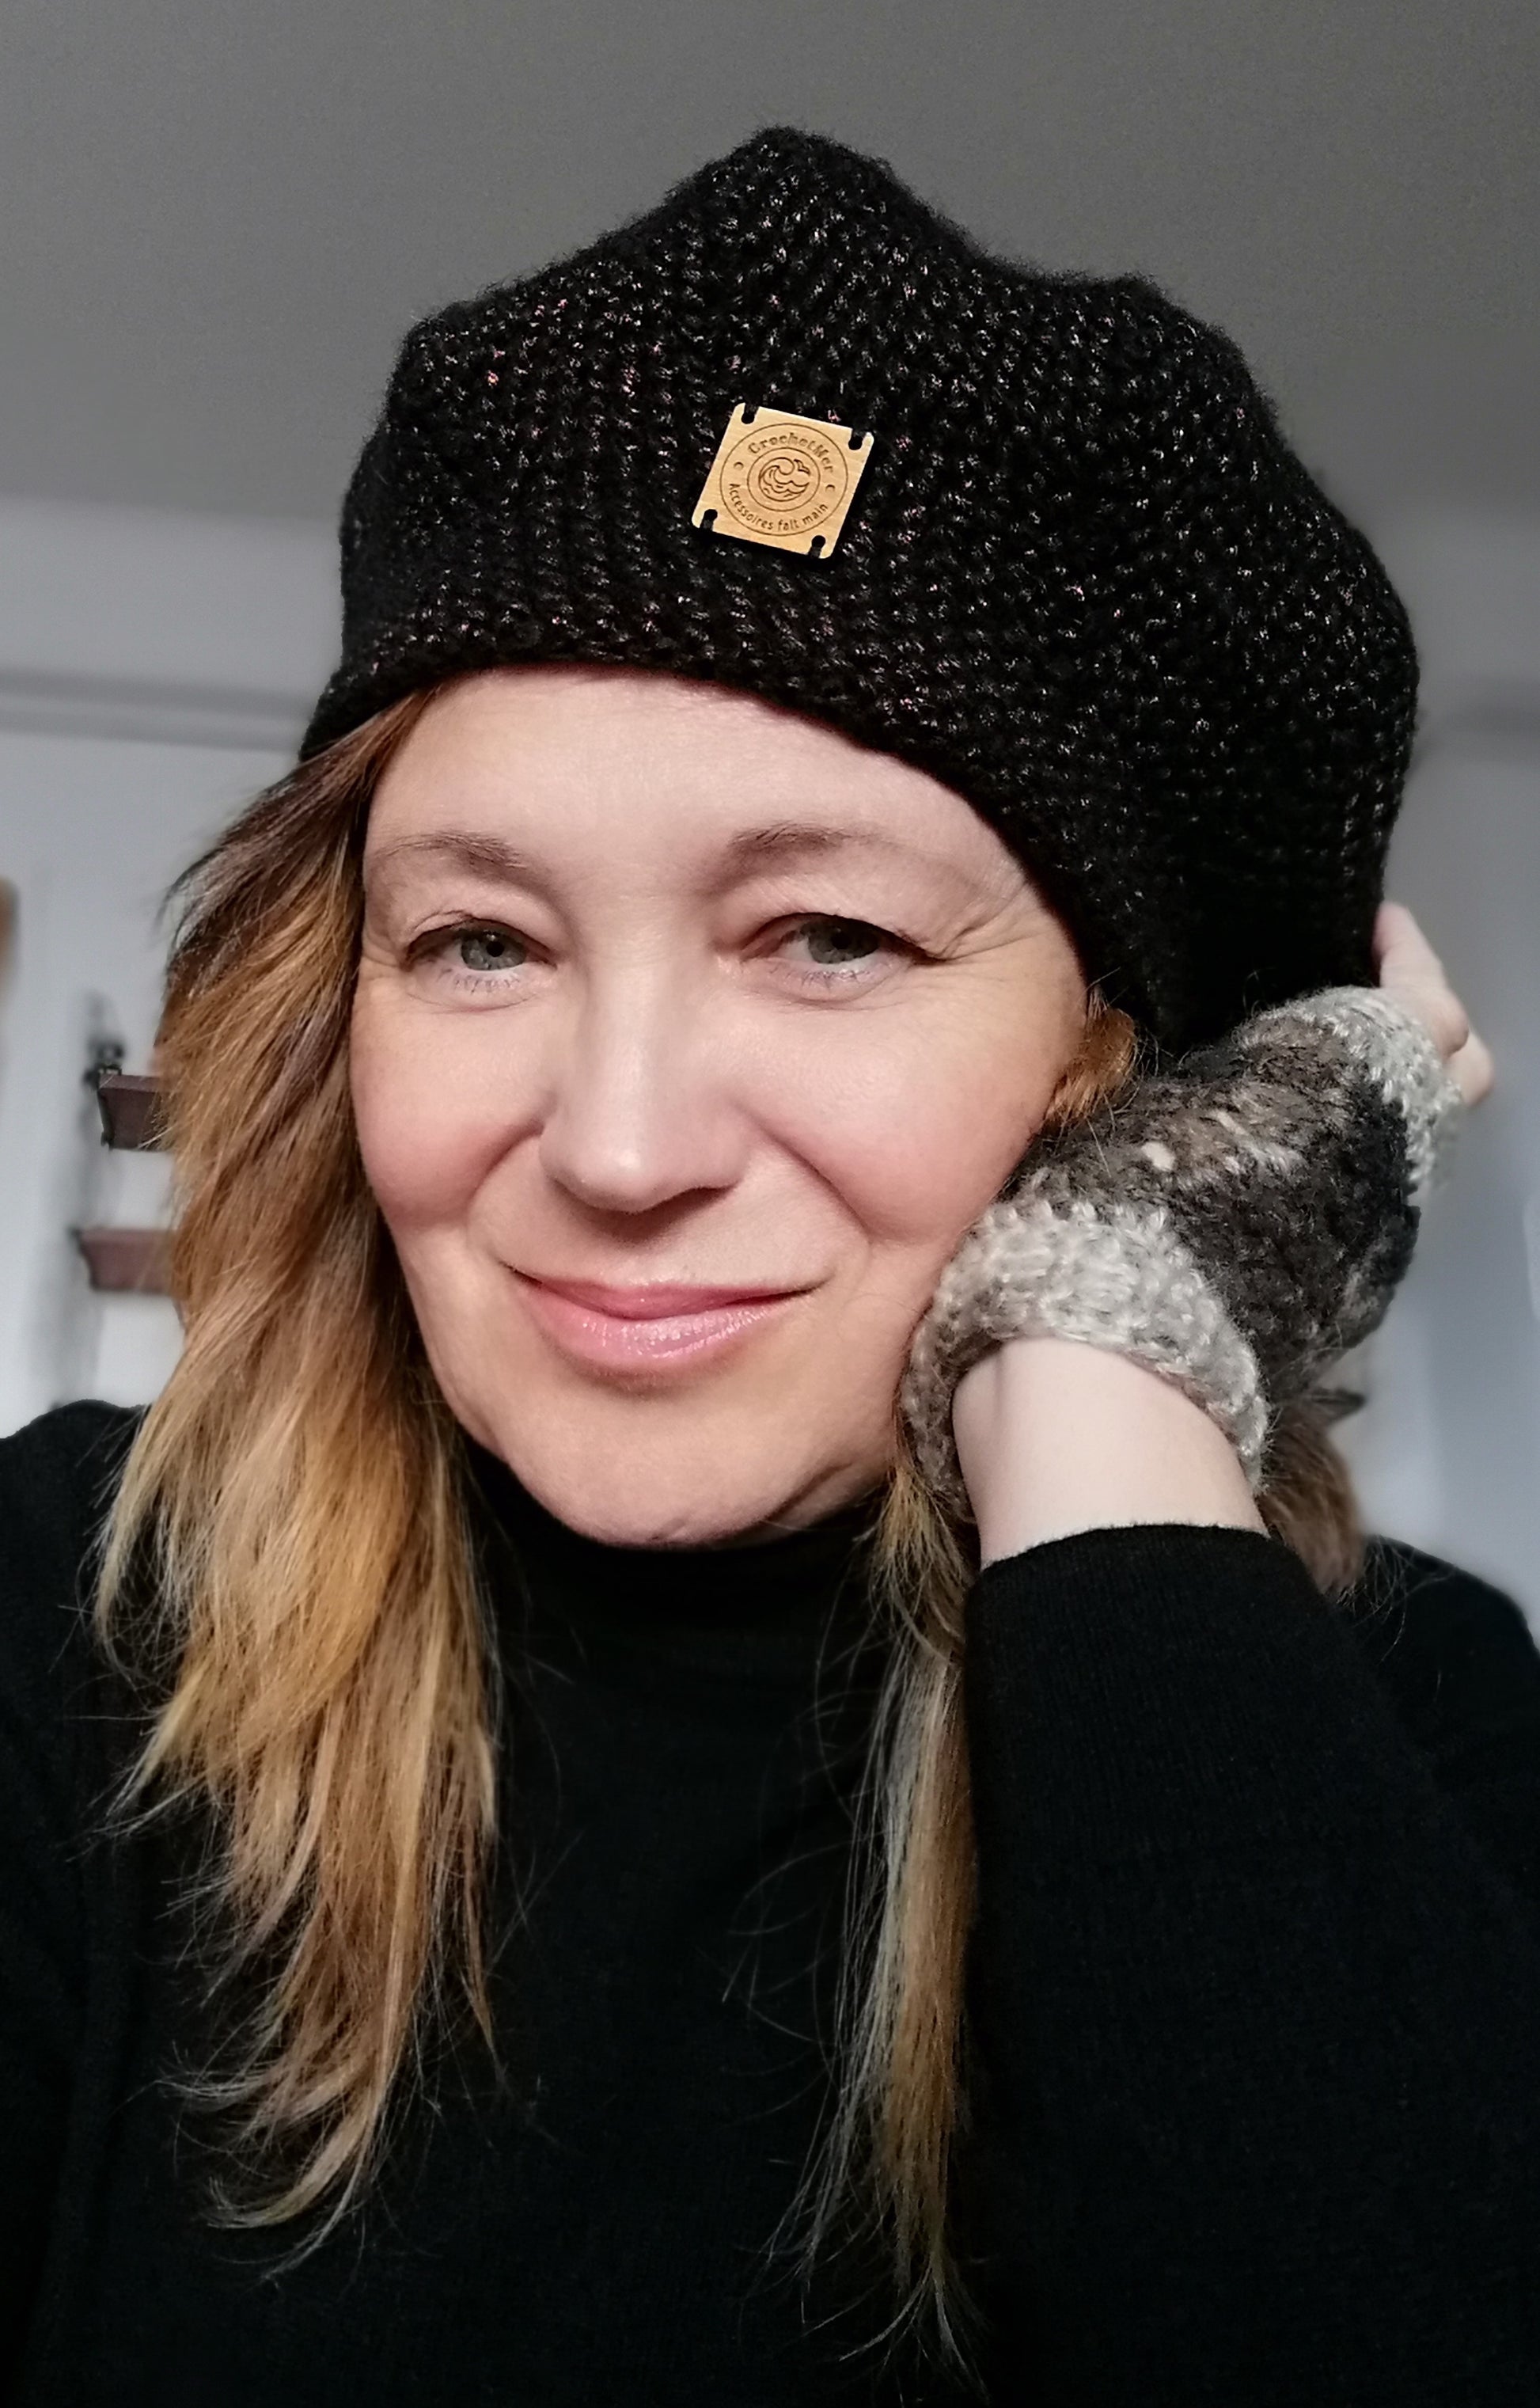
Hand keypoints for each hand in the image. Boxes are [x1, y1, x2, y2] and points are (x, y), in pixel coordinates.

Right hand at [902, 904, 1485, 1546]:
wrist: (1121, 1354)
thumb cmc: (1121, 1200)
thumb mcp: (1125, 1088)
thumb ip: (1173, 1055)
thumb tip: (1166, 1035)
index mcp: (1345, 1073)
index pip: (1420, 1002)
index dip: (1405, 958)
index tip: (1373, 929)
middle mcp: (1388, 1151)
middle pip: (1459, 1069)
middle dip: (1425, 1023)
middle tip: (1365, 997)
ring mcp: (1378, 1232)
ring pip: (1423, 1145)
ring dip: (1388, 1103)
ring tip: (1316, 1081)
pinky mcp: (1349, 1298)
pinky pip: (1374, 1208)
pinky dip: (1348, 1171)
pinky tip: (1279, 1165)